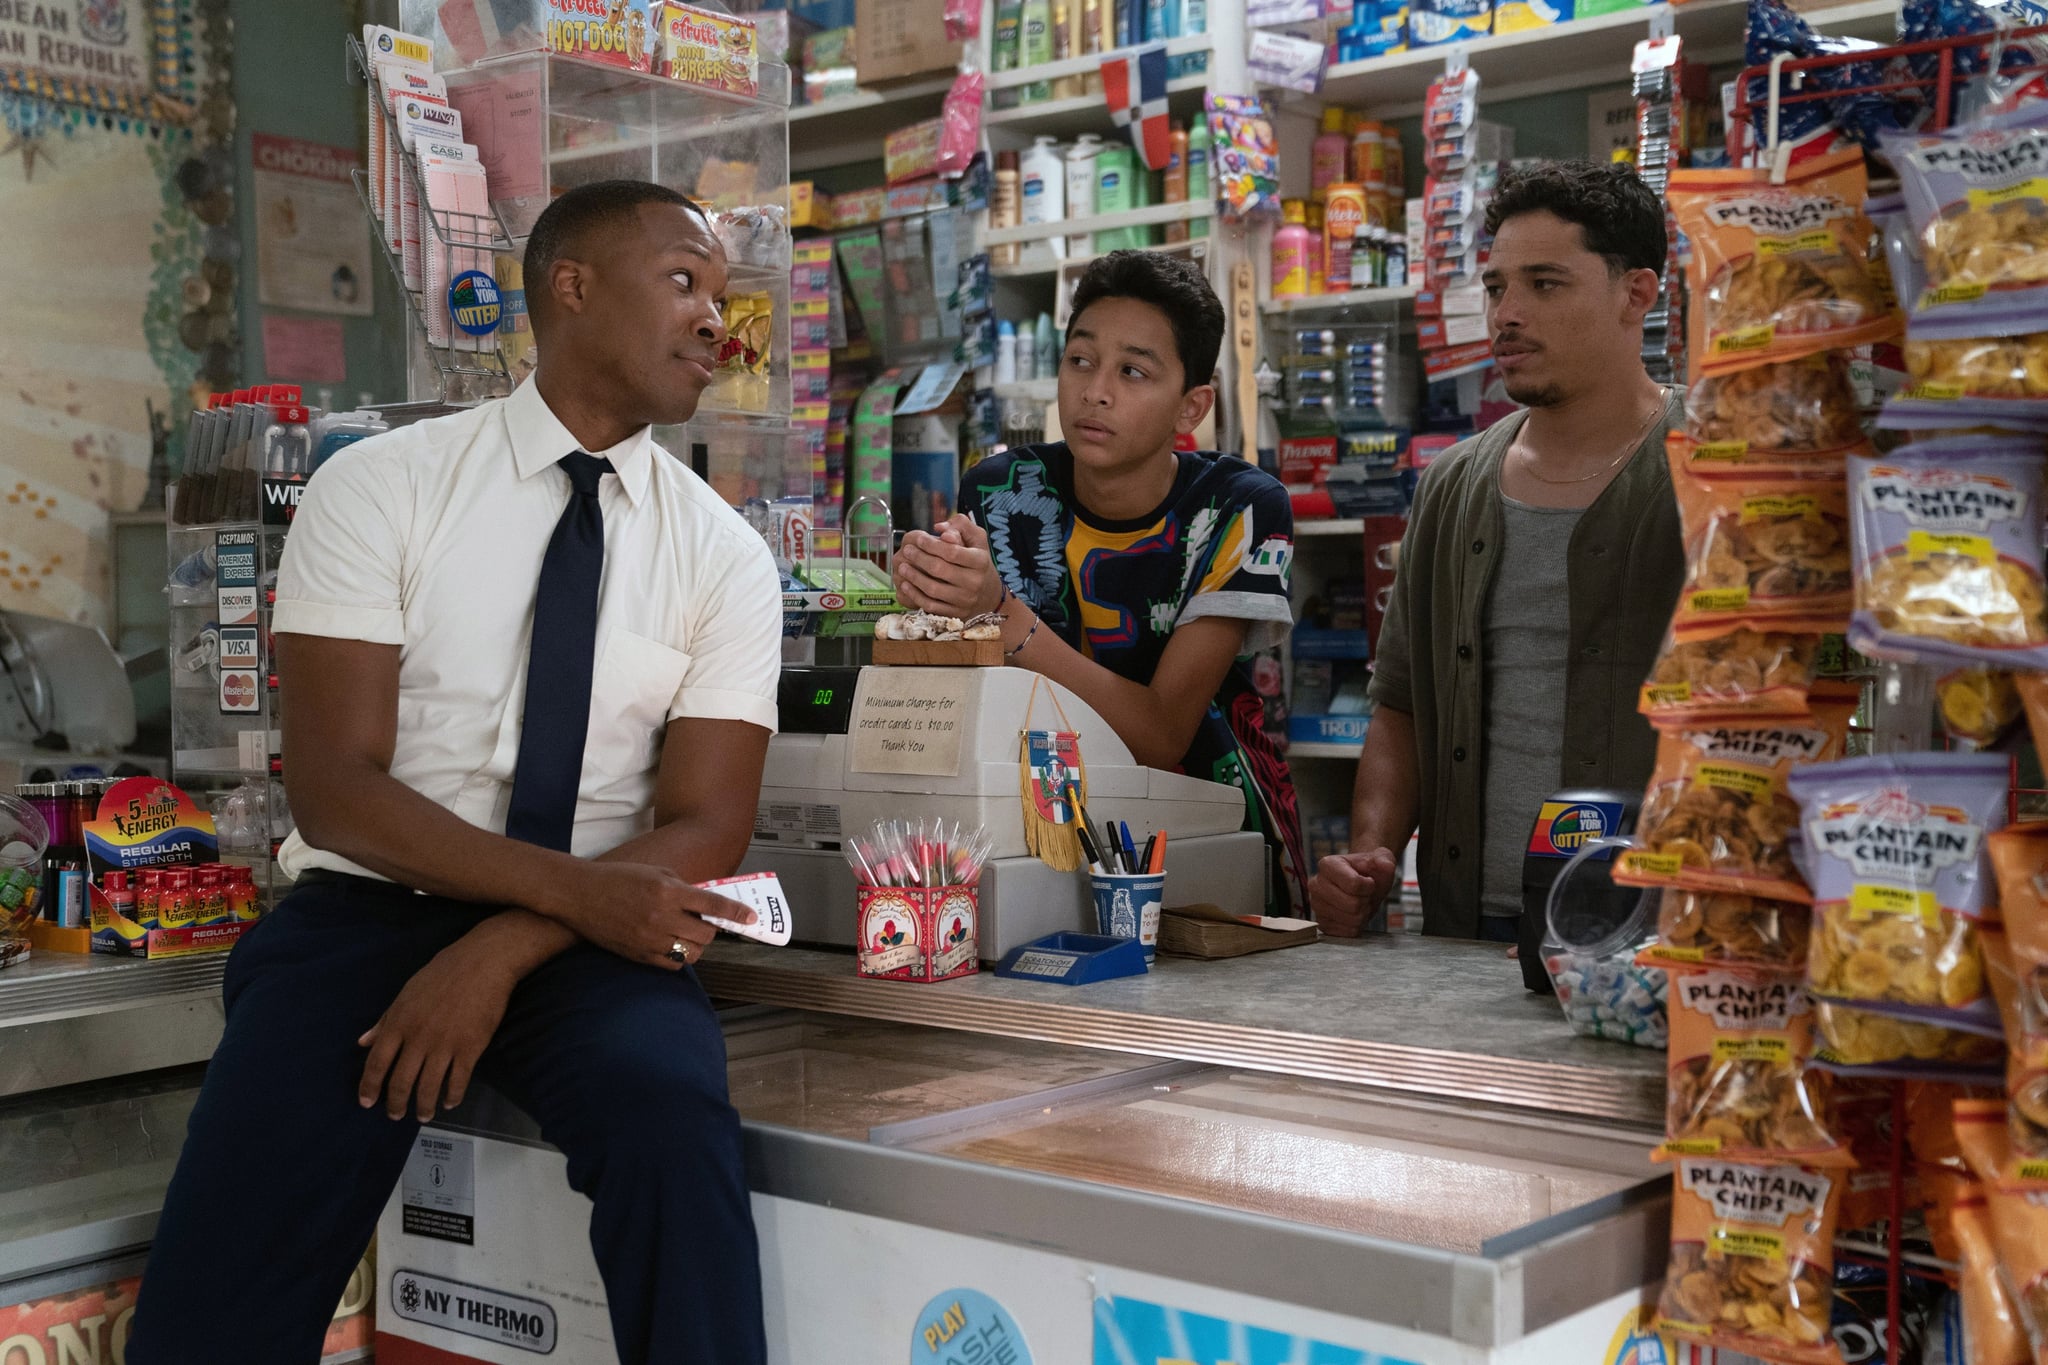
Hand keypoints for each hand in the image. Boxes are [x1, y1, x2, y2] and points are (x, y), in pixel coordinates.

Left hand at [358, 934, 517, 1120]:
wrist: (482, 963)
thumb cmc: (442, 973)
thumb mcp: (406, 993)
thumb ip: (385, 1020)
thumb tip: (363, 1042)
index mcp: (399, 1023)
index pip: (377, 1063)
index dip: (370, 1086)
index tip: (367, 1103)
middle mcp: (418, 1038)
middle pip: (401, 1081)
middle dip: (396, 1104)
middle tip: (395, 1115)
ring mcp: (445, 1045)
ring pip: (429, 1086)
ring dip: (424, 1106)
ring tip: (423, 1116)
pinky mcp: (470, 1048)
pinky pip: (458, 1080)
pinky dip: (452, 1096)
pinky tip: (449, 1102)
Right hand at [553, 860, 755, 968]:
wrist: (581, 895)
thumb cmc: (618, 878)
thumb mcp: (655, 871)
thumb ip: (683, 886)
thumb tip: (705, 902)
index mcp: (667, 891)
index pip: (712, 904)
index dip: (736, 913)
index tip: (751, 918)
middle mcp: (661, 916)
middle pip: (706, 934)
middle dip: (710, 929)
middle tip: (704, 922)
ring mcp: (649, 938)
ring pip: (692, 953)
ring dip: (696, 945)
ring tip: (687, 934)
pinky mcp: (639, 954)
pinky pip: (672, 964)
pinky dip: (678, 956)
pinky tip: (671, 944)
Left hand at [894, 514, 1003, 618]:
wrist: (989, 595)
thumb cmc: (978, 561)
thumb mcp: (977, 539)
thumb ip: (961, 526)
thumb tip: (939, 528)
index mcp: (980, 561)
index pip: (952, 552)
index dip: (932, 545)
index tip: (919, 539)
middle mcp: (974, 582)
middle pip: (940, 570)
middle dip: (919, 559)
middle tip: (907, 551)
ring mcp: (965, 600)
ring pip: (933, 589)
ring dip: (914, 577)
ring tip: (902, 567)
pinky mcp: (956, 614)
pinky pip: (931, 606)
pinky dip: (915, 595)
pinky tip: (906, 585)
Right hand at [1309, 849, 1397, 936]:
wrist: (1361, 885)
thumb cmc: (1368, 872)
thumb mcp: (1380, 859)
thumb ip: (1384, 860)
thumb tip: (1385, 865)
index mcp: (1327, 864)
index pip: (1354, 884)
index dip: (1369, 886)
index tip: (1369, 881)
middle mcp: (1316, 884)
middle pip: (1353, 904)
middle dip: (1367, 901)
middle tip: (1365, 895)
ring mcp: (1316, 905)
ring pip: (1352, 919)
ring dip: (1363, 914)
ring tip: (1360, 903)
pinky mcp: (1322, 923)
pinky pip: (1348, 932)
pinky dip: (1357, 925)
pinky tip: (1353, 914)